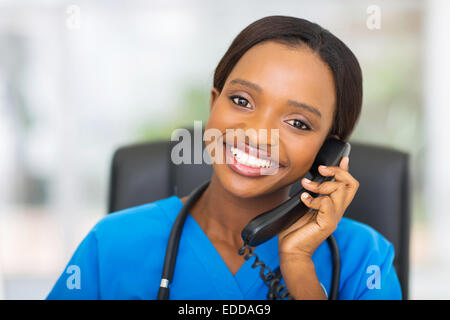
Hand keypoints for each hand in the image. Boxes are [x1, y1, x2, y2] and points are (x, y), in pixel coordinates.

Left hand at [277, 156, 359, 298]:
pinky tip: (303, 199)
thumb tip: (309, 177)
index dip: (347, 170)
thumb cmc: (294, 229)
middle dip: (337, 171)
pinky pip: (326, 203)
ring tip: (306, 186)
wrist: (291, 250)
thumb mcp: (304, 205)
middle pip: (351, 184)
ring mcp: (333, 218)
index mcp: (333, 206)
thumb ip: (311, 192)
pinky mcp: (326, 225)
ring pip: (340, 191)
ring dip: (321, 184)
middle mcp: (336, 211)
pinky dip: (313, 198)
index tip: (342, 158)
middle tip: (321, 169)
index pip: (349, 185)